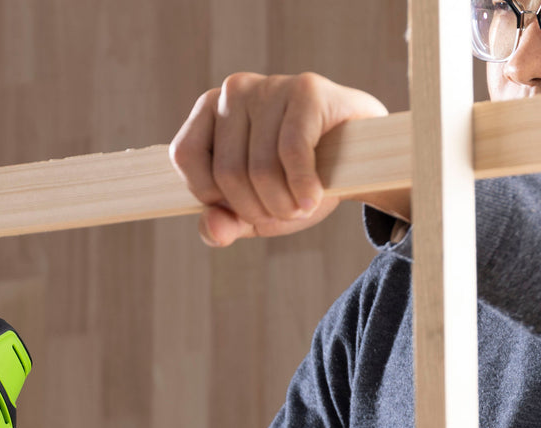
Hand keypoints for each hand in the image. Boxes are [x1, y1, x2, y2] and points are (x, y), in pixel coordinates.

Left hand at [169, 72, 389, 245]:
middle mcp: (234, 91)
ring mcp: (270, 86)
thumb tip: (212, 227)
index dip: (212, 195)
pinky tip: (313, 199)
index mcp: (209, 112)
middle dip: (255, 209)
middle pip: (226, 173)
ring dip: (283, 204)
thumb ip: (223, 225)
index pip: (185, 157)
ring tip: (301, 205)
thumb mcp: (252, 213)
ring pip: (259, 168)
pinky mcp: (307, 89)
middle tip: (281, 211)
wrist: (355, 161)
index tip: (241, 204)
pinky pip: (291, 152)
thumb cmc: (293, 183)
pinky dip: (303, 188)